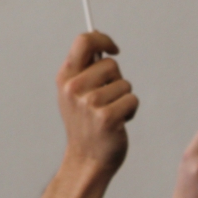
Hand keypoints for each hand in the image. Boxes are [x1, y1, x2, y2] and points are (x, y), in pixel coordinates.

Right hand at [38, 32, 138, 197]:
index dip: (102, 38)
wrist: (87, 159)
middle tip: (107, 98)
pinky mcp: (107, 117)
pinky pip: (132, 99)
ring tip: (111, 112)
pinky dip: (131, 110)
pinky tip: (119, 122)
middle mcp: (74, 88)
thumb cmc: (85, 123)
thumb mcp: (73, 92)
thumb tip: (98, 38)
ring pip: (124, 83)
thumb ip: (83, 67)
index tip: (113, 48)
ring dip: (124, 97)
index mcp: (65, 78)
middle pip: (111, 64)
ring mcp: (89, 103)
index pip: (84, 41)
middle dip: (116, 79)